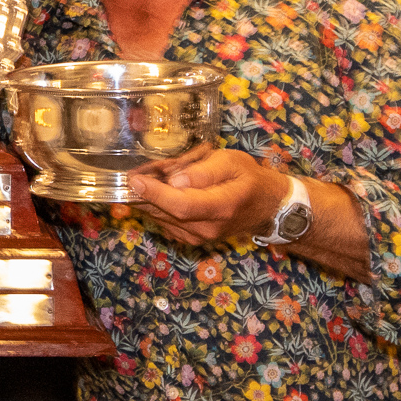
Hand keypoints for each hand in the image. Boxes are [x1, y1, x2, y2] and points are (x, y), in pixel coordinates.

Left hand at [125, 147, 288, 245]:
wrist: (266, 207)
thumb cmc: (249, 178)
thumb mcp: (232, 162)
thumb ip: (204, 171)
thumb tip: (175, 181)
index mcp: (221, 207)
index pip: (181, 205)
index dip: (155, 193)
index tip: (134, 179)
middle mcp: (206, 229)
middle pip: (165, 213)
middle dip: (144, 193)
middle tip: (134, 173)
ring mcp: (197, 238)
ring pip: (160, 219)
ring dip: (147, 199)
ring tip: (146, 178)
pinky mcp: (190, 239)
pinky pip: (164, 223)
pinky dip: (155, 207)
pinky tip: (156, 191)